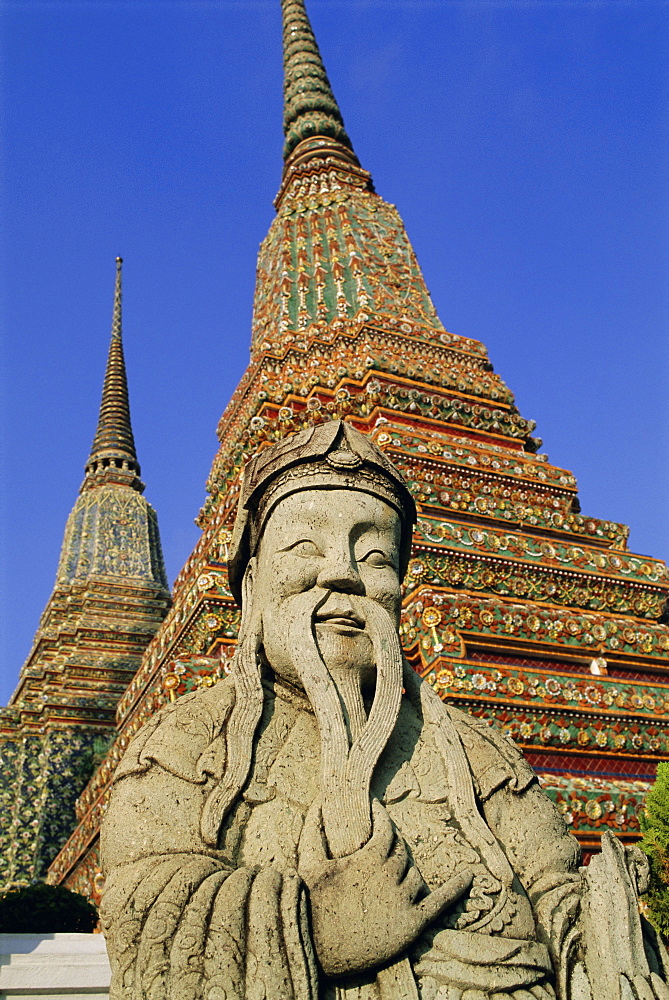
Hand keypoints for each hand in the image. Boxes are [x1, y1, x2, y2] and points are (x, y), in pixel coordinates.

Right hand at [298, 798, 471, 976]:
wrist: (324, 953)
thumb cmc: (315, 906)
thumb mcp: (310, 865)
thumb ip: (314, 831)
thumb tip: (318, 802)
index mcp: (369, 860)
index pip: (386, 830)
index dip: (382, 818)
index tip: (377, 810)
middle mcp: (390, 877)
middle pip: (401, 851)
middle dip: (394, 842)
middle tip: (386, 841)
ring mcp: (403, 900)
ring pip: (415, 873)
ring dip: (407, 867)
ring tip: (396, 867)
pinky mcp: (413, 924)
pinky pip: (440, 902)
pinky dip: (455, 888)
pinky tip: (468, 876)